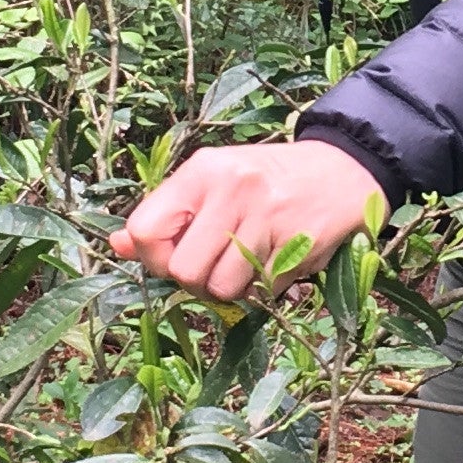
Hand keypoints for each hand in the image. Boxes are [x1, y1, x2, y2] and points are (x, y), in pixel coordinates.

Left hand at [111, 139, 383, 302]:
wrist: (345, 170)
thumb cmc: (268, 180)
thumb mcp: (214, 182)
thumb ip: (168, 214)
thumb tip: (118, 245)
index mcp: (202, 170)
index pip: (145, 230)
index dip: (154, 257)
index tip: (175, 256)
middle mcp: (233, 188)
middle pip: (182, 271)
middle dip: (195, 281)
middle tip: (217, 264)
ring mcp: (267, 216)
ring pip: (221, 288)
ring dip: (232, 289)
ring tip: (249, 262)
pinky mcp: (298, 243)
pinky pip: (261, 292)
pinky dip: (265, 288)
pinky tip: (277, 260)